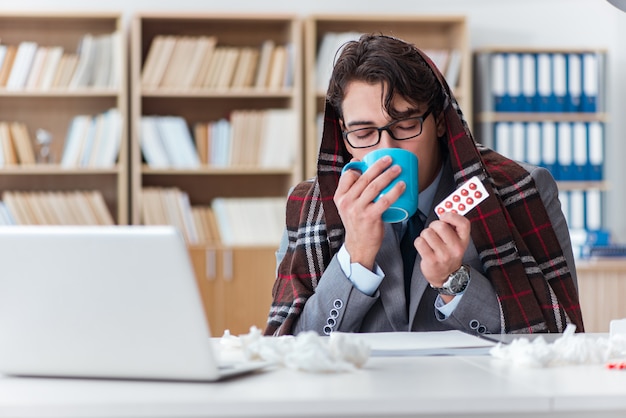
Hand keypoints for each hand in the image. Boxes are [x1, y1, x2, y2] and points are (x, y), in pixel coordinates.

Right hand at [334, 155, 404, 269]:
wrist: (359, 245)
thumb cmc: (357, 222)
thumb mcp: (348, 205)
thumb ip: (352, 189)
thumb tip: (358, 164)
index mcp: (340, 196)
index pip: (348, 175)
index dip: (360, 165)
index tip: (373, 159)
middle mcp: (346, 202)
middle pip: (364, 178)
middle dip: (378, 166)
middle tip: (390, 159)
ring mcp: (357, 210)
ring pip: (374, 187)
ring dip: (388, 175)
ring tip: (398, 169)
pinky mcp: (369, 217)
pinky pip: (384, 201)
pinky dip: (394, 191)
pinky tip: (402, 186)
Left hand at [415, 212, 470, 290]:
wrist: (447, 276)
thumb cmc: (449, 254)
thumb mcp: (457, 240)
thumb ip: (453, 226)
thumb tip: (443, 212)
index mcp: (463, 240)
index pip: (463, 222)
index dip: (451, 216)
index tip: (444, 216)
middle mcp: (455, 248)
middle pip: (440, 225)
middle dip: (433, 225)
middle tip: (434, 232)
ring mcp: (443, 255)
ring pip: (427, 233)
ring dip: (425, 235)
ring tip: (429, 241)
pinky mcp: (431, 260)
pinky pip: (419, 242)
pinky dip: (419, 242)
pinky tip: (424, 247)